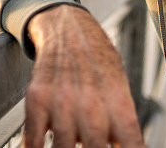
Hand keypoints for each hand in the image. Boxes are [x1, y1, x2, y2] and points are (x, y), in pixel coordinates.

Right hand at [22, 4, 145, 147]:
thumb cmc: (98, 64)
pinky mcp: (37, 99)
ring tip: (68, 146)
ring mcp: (62, 103)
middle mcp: (92, 105)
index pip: (132, 145)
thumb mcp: (120, 90)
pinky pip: (33, 139)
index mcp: (119, 104)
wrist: (69, 29)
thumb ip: (122, 125)